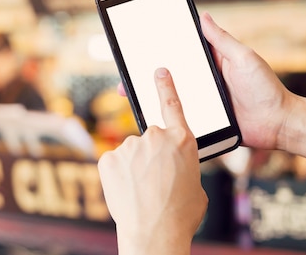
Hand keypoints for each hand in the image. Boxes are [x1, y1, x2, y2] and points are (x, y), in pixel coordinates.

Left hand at [99, 68, 207, 254]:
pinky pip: (114, 162)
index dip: (166, 86)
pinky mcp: (109, 157)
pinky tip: (126, 191)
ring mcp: (130, 145)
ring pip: (131, 152)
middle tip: (155, 181)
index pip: (173, 105)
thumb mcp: (196, 185)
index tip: (159, 72)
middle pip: (150, 139)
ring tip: (141, 191)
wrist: (154, 233)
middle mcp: (156, 136)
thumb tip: (174, 166)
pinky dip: (118, 174)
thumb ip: (183, 165)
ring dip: (134, 167)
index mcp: (182, 141)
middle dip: (151, 156)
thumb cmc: (181, 214)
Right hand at [115, 13, 296, 150]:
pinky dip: (166, 118)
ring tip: (130, 96)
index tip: (138, 48)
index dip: (159, 51)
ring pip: (170, 99)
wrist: (279, 124)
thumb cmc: (266, 88)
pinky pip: (181, 119)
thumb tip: (203, 16)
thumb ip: (221, 40)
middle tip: (124, 76)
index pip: (179, 54)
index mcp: (210, 64)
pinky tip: (150, 118)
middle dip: (145, 77)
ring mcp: (201, 103)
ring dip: (150, 97)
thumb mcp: (243, 58)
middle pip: (169, 78)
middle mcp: (202, 83)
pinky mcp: (204, 122)